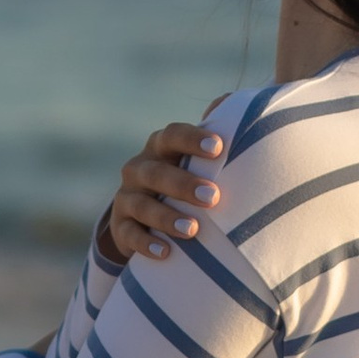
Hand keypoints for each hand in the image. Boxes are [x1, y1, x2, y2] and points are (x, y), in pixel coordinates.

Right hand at [100, 122, 224, 266]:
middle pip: (155, 171)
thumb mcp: (199, 160)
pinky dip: (146, 244)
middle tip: (213, 197)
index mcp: (160, 148)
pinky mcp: (120, 228)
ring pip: (142, 205)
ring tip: (193, 230)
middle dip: (183, 184)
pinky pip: (129, 235)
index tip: (218, 148)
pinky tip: (165, 253)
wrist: (148, 217)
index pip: (172, 135)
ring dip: (167, 217)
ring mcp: (126, 198)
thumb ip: (219, 134)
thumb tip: (238, 105)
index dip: (192, 139)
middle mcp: (139, 169)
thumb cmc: (187, 181)